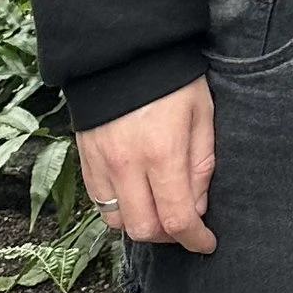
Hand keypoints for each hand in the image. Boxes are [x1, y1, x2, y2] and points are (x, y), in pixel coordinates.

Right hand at [77, 77, 215, 251]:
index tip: (206, 243)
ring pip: (116, 221)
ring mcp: (101, 164)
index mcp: (162, 153)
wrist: (125, 50)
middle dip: (168, 236)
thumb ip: (201, 165)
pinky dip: (119, 208)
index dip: (194, 239)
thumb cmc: (173, 79)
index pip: (176, 218)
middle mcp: (126, 165)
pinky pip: (99, 202)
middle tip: (186, 226)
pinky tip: (137, 194)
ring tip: (161, 209)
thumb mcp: (202, 115)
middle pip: (142, 229)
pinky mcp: (85, 160)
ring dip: (141, 224)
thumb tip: (197, 208)